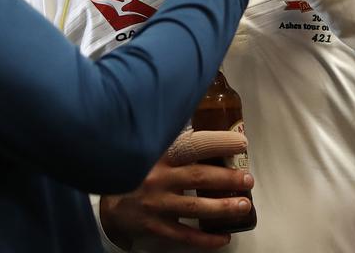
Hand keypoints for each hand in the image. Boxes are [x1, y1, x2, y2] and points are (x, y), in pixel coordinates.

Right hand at [100, 130, 254, 250]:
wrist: (107, 202)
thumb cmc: (136, 169)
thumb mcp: (150, 147)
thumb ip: (173, 136)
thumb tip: (202, 116)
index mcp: (158, 152)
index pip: (192, 144)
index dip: (218, 142)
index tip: (240, 143)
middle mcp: (157, 177)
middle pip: (198, 177)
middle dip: (227, 178)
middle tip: (248, 179)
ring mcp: (156, 203)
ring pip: (195, 208)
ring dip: (223, 207)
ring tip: (243, 205)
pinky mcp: (154, 226)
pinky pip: (185, 236)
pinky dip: (207, 239)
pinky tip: (224, 236)